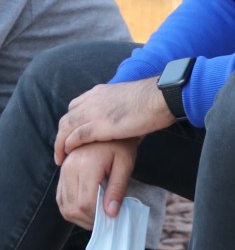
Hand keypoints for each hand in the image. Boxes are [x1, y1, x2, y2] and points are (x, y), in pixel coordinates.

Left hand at [54, 77, 173, 165]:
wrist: (160, 97)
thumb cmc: (154, 99)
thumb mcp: (130, 99)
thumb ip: (121, 107)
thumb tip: (125, 119)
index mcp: (101, 91)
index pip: (76, 105)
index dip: (72, 121)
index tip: (72, 134)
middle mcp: (93, 99)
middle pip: (67, 117)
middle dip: (61, 134)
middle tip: (62, 149)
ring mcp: (94, 112)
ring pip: (66, 128)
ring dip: (60, 144)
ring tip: (60, 158)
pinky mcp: (99, 126)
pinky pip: (75, 137)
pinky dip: (68, 146)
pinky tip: (69, 155)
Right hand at [56, 138, 137, 228]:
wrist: (108, 124)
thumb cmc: (121, 144)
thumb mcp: (125, 164)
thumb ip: (117, 189)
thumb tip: (111, 215)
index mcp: (86, 165)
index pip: (86, 203)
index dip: (98, 217)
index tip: (110, 220)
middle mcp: (70, 168)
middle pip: (73, 207)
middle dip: (89, 220)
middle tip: (105, 222)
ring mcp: (63, 170)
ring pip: (64, 206)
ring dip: (79, 217)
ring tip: (96, 217)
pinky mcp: (62, 171)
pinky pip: (60, 198)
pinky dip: (71, 208)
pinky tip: (86, 209)